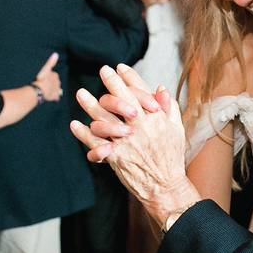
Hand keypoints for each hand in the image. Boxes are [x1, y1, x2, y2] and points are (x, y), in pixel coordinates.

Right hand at [34, 52, 61, 100]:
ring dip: (55, 90)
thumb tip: (56, 53)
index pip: (53, 75)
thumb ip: (51, 62)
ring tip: (51, 91)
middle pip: (56, 82)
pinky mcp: (55, 96)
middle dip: (53, 83)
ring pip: (57, 89)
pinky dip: (55, 97)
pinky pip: (56, 97)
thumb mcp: (45, 69)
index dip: (49, 77)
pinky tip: (55, 99)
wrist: (39, 91)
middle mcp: (57, 82)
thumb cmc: (40, 79)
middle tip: (47, 85)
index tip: (44, 78)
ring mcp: (56, 90)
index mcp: (55, 75)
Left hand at [69, 65, 197, 226]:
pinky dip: (82, 133)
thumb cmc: (172, 157)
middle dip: (110, 81)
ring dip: (89, 104)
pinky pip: (94, 142)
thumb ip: (168, 107)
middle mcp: (140, 126)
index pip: (141, 90)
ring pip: (103, 117)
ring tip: (81, 93)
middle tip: (103, 70)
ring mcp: (126, 141)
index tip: (120, 67)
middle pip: (121, 98)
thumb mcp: (177, 129)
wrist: (165, 185)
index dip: (129, 76)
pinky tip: (75, 124)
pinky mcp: (116, 155)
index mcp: (155, 118)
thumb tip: (160, 88)